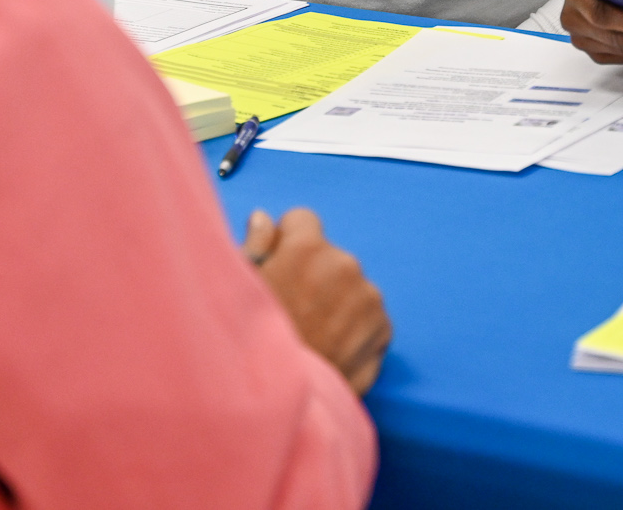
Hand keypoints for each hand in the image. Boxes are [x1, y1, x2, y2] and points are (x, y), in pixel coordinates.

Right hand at [245, 208, 390, 395]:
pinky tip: (330, 349)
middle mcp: (344, 266)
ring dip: (337, 302)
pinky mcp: (383, 329)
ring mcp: (368, 298)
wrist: (277, 402)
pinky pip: (369, 318)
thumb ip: (254, 246)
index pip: (302, 220)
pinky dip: (355, 329)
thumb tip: (264, 219)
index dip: (287, 244)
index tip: (279, 268)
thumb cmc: (248, 343)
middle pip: (328, 257)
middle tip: (292, 311)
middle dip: (314, 275)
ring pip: (351, 287)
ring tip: (311, 335)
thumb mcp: (238, 288)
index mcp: (306, 248)